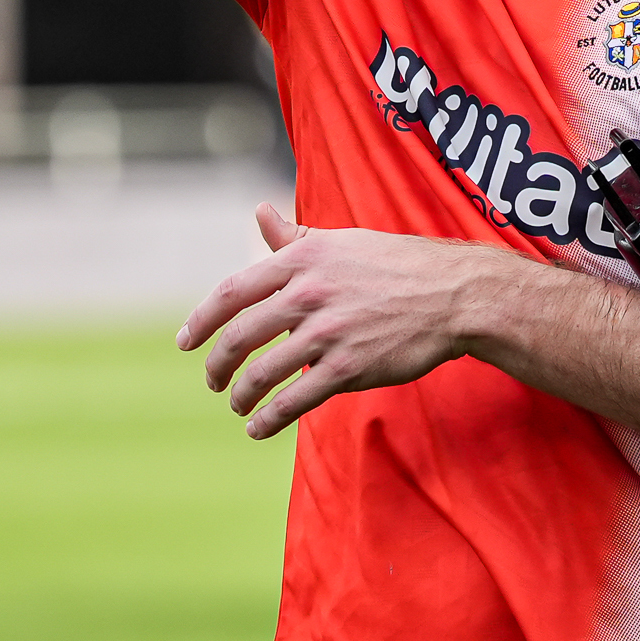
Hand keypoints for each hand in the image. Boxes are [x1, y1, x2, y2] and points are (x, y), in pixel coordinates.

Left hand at [179, 204, 517, 438]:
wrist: (453, 294)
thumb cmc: (397, 265)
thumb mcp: (342, 241)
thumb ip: (294, 236)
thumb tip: (259, 213)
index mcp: (302, 258)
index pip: (232, 291)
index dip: (201, 320)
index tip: (186, 342)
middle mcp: (308, 292)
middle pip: (239, 336)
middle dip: (217, 365)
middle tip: (212, 381)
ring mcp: (327, 331)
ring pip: (262, 372)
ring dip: (241, 396)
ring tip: (238, 406)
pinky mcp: (349, 367)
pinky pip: (295, 399)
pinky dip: (269, 418)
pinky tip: (259, 427)